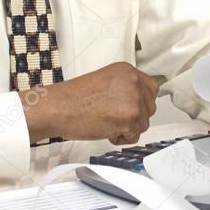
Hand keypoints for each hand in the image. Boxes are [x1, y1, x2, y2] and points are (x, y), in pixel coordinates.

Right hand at [28, 62, 157, 144]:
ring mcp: (134, 99)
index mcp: (127, 71)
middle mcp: (134, 82)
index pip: (151, 88)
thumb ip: (124, 88)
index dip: (140, 102)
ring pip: (143, 123)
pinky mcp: (130, 117)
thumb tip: (137, 102)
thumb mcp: (106, 82)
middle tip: (112, 116)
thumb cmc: (73, 98)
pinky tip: (105, 129)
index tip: (131, 109)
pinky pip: (135, 136)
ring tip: (106, 122)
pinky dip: (121, 138)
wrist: (58, 108)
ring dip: (127, 128)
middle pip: (149, 107)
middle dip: (134, 117)